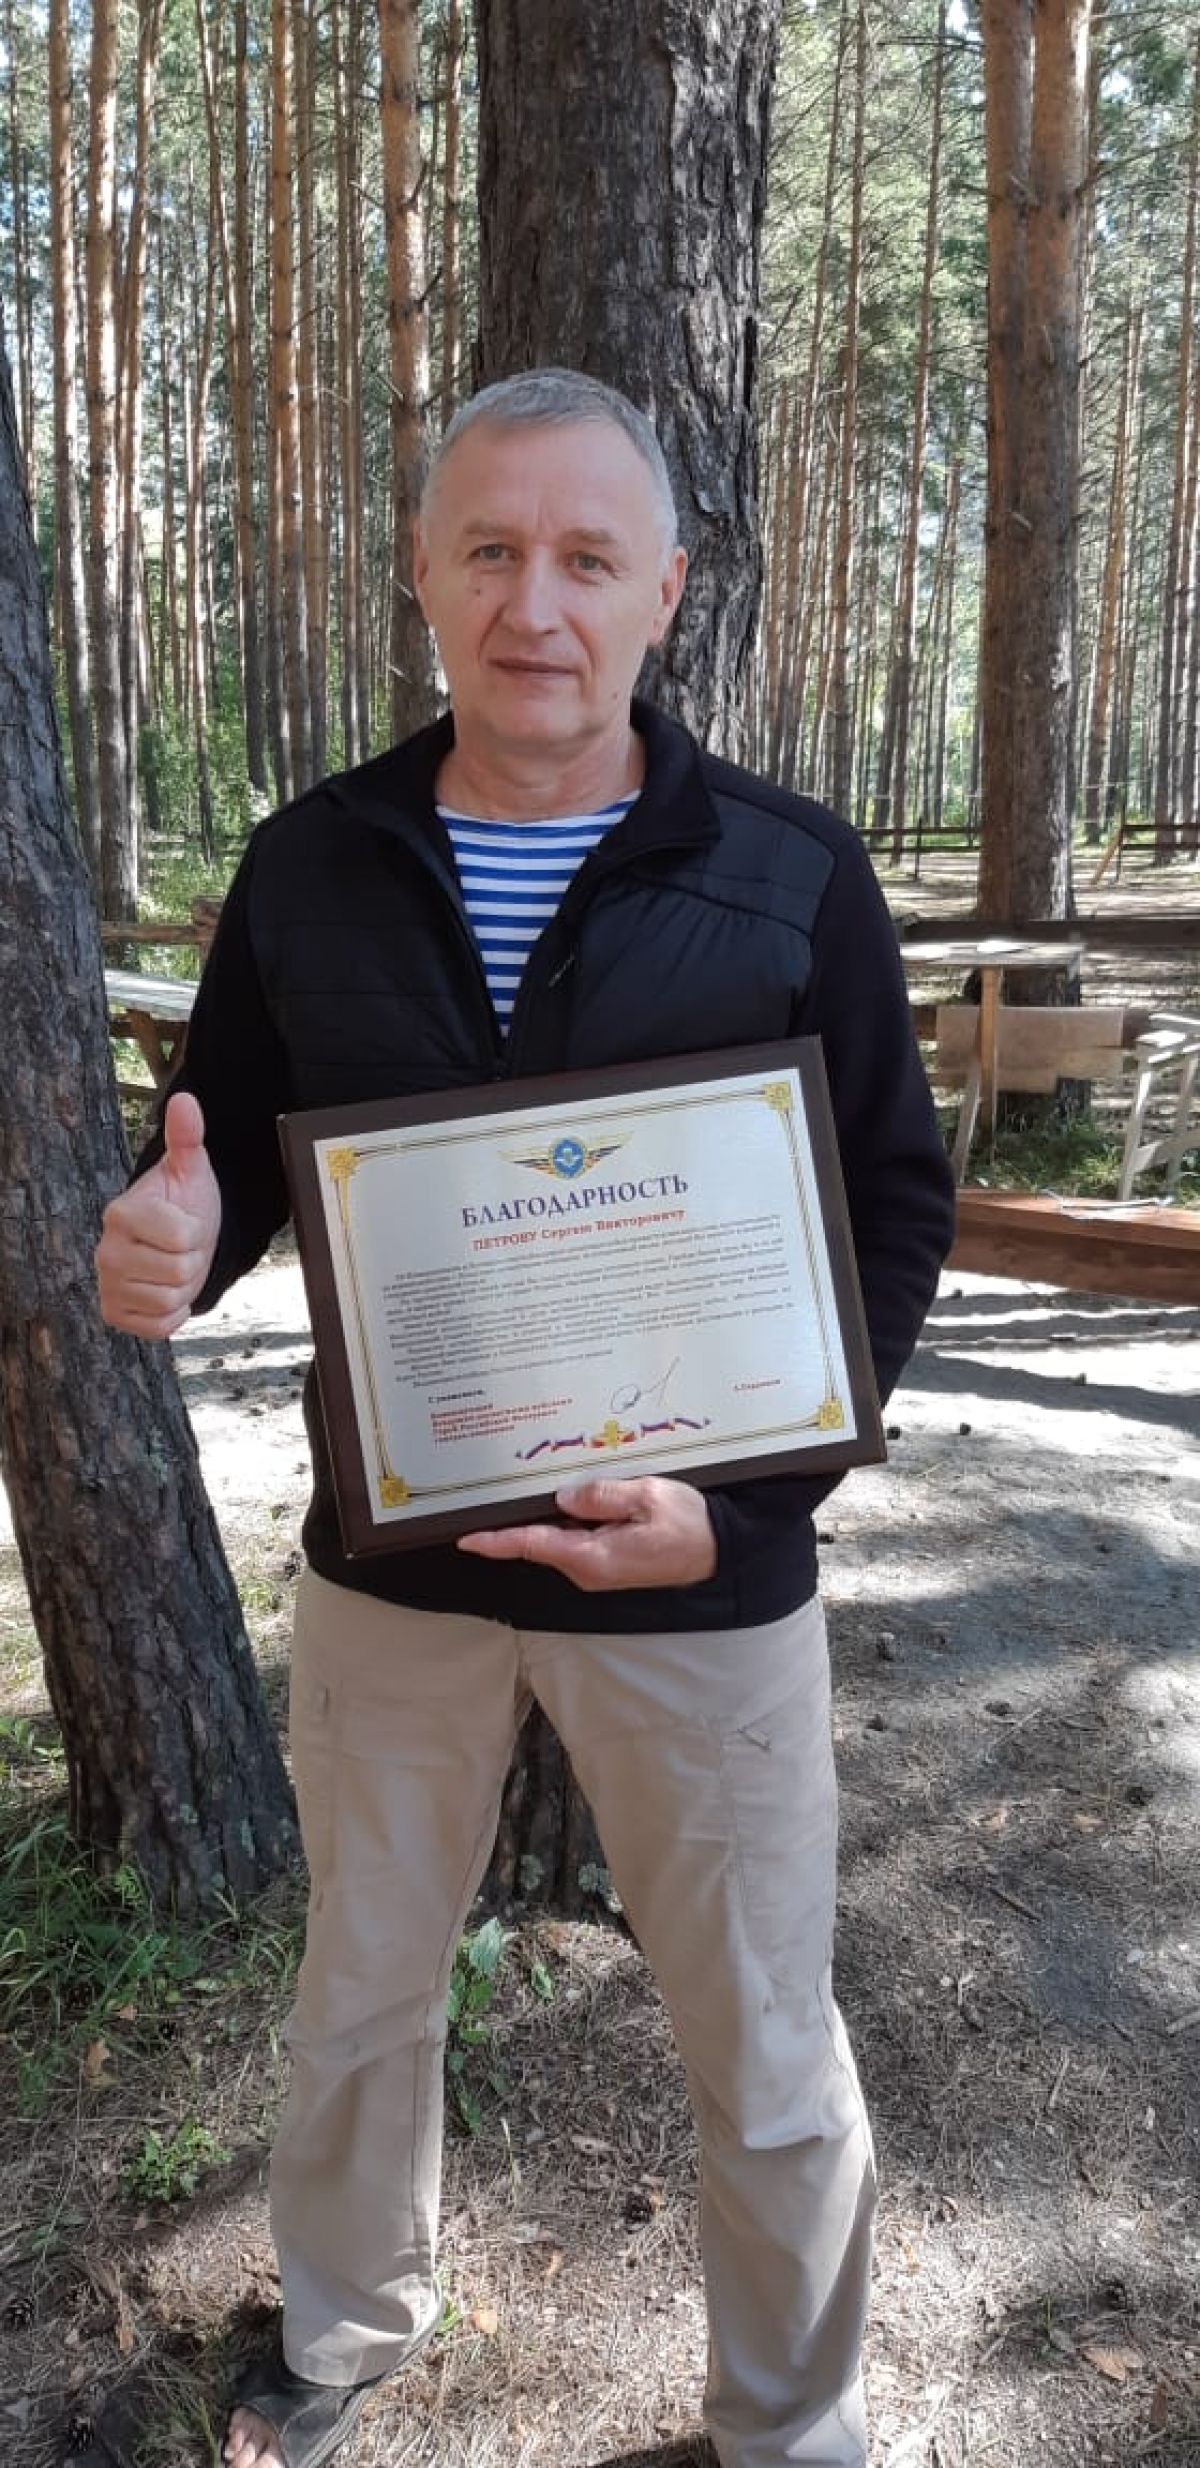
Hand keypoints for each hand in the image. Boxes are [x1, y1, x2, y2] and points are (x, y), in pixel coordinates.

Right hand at [96, 1091, 221, 1338]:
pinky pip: (161, 1327)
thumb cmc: (183, 1204)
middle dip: (194, 1261)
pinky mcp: (114, 1314)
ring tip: (174, 1267)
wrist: (176, 1241)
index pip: (183, 1237)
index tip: (186, 1223)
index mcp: (121, 1213)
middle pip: (180, 1271)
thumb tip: (185, 1100)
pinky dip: (174, 1313)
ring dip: (185, 1287)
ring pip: (171, 1300)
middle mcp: (106, 1251)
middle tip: (183, 1248)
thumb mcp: (191, 1170)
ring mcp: (107, 1285)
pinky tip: (166, 1290)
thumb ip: (187, 1137)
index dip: (197, 1232)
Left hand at [457, 1474, 717, 1592]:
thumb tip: (563, 1497)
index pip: (533, 1545)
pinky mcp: (606, 1562)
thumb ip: (602, 1496)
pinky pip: (575, 1539)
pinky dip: (565, 1521)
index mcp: (592, 1556)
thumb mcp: (647, 1497)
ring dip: (543, 1517)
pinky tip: (567, 1498)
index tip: (466, 1539)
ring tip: (532, 1486)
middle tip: (494, 1491)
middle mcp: (588, 1569)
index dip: (497, 1541)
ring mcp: (596, 1568)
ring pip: (556, 1538)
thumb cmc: (688, 1524)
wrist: (718, 1549)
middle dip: (516, 1520)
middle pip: (539, 1541)